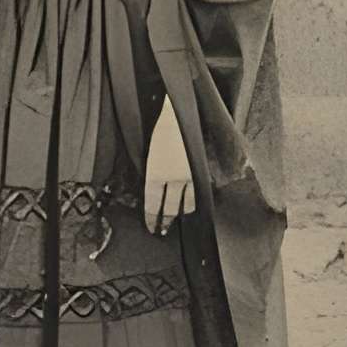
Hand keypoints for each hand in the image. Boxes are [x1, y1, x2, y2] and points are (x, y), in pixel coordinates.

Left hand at [144, 103, 196, 235]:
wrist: (176, 114)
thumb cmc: (159, 132)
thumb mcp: (148, 156)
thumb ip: (152, 176)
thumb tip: (154, 195)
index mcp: (155, 174)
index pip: (153, 205)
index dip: (152, 219)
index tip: (151, 227)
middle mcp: (172, 178)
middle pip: (170, 209)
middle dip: (165, 222)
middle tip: (162, 231)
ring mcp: (188, 175)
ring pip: (186, 204)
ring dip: (180, 215)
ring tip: (177, 220)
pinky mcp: (198, 170)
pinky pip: (196, 192)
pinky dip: (192, 202)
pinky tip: (188, 205)